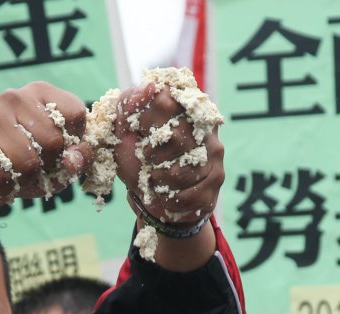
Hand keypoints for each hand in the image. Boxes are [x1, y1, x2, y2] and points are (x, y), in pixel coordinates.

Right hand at [0, 82, 92, 209]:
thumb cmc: (25, 164)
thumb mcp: (59, 162)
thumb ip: (77, 159)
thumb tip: (73, 161)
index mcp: (40, 93)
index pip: (75, 115)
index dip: (73, 144)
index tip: (58, 151)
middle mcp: (15, 98)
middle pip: (53, 142)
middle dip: (48, 167)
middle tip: (34, 168)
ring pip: (28, 162)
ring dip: (25, 181)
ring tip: (15, 175)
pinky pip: (3, 179)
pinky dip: (4, 190)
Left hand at [114, 81, 222, 268]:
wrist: (151, 198)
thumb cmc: (137, 161)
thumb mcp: (123, 133)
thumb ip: (127, 105)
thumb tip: (147, 87)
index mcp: (181, 105)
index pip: (165, 102)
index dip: (147, 122)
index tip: (139, 133)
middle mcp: (203, 124)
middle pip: (177, 137)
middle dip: (154, 156)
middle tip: (147, 161)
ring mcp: (214, 152)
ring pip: (183, 170)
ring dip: (161, 180)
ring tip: (156, 179)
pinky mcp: (216, 179)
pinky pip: (191, 193)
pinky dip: (171, 199)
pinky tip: (167, 195)